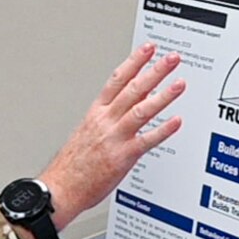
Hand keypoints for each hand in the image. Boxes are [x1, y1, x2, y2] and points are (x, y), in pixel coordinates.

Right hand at [39, 44, 185, 230]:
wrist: (59, 189)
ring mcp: (114, 138)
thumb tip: (129, 105)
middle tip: (172, 59)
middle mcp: (106, 121)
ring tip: (179, 84)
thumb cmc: (72, 166)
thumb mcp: (87, 133)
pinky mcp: (122, 157)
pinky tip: (177, 121)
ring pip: (141, 109)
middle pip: (133, 89)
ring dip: (163, 95)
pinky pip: (147, 140)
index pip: (117, 79)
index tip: (148, 49)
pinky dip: (163, 130)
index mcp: (96, 113)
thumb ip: (109, 118)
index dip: (134, 62)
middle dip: (154, 71)